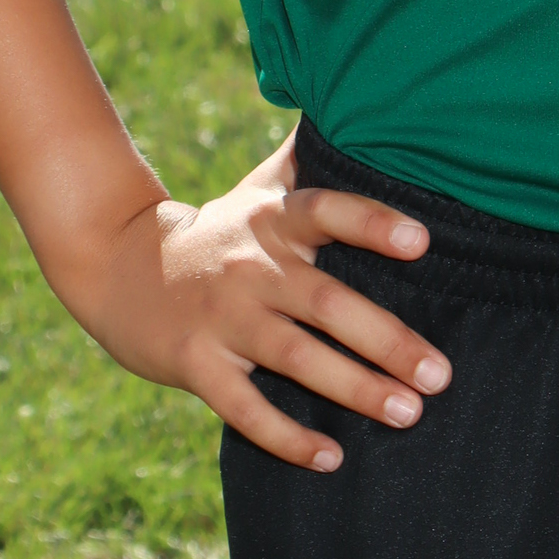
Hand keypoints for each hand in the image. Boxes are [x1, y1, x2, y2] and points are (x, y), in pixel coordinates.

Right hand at [72, 131, 452, 468]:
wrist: (117, 267)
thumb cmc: (216, 232)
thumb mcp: (255, 190)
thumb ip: (306, 159)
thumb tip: (359, 101)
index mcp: (274, 221)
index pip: (328, 212)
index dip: (373, 224)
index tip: (423, 242)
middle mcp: (253, 266)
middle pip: (327, 302)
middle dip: (387, 340)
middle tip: (441, 375)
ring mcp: (223, 317)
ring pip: (296, 357)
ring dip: (355, 389)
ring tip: (407, 414)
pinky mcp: (196, 363)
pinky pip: (246, 408)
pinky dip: (287, 436)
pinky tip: (331, 457)